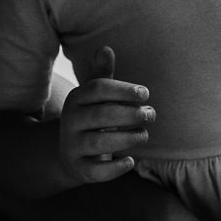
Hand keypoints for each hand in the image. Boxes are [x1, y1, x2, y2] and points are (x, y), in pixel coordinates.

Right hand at [58, 47, 152, 184]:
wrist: (69, 153)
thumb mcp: (94, 97)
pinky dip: (115, 168)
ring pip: (100, 143)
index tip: (145, 94)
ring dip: (128, 138)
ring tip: (144, 134)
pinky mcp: (78, 169)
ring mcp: (72, 146)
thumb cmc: (92, 118)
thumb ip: (102, 75)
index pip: (98, 89)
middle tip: (151, 114)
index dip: (123, 90)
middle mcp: (70, 122)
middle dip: (131, 114)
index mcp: (76, 99)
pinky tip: (131, 160)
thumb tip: (106, 48)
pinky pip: (96, 171)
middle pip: (102, 115)